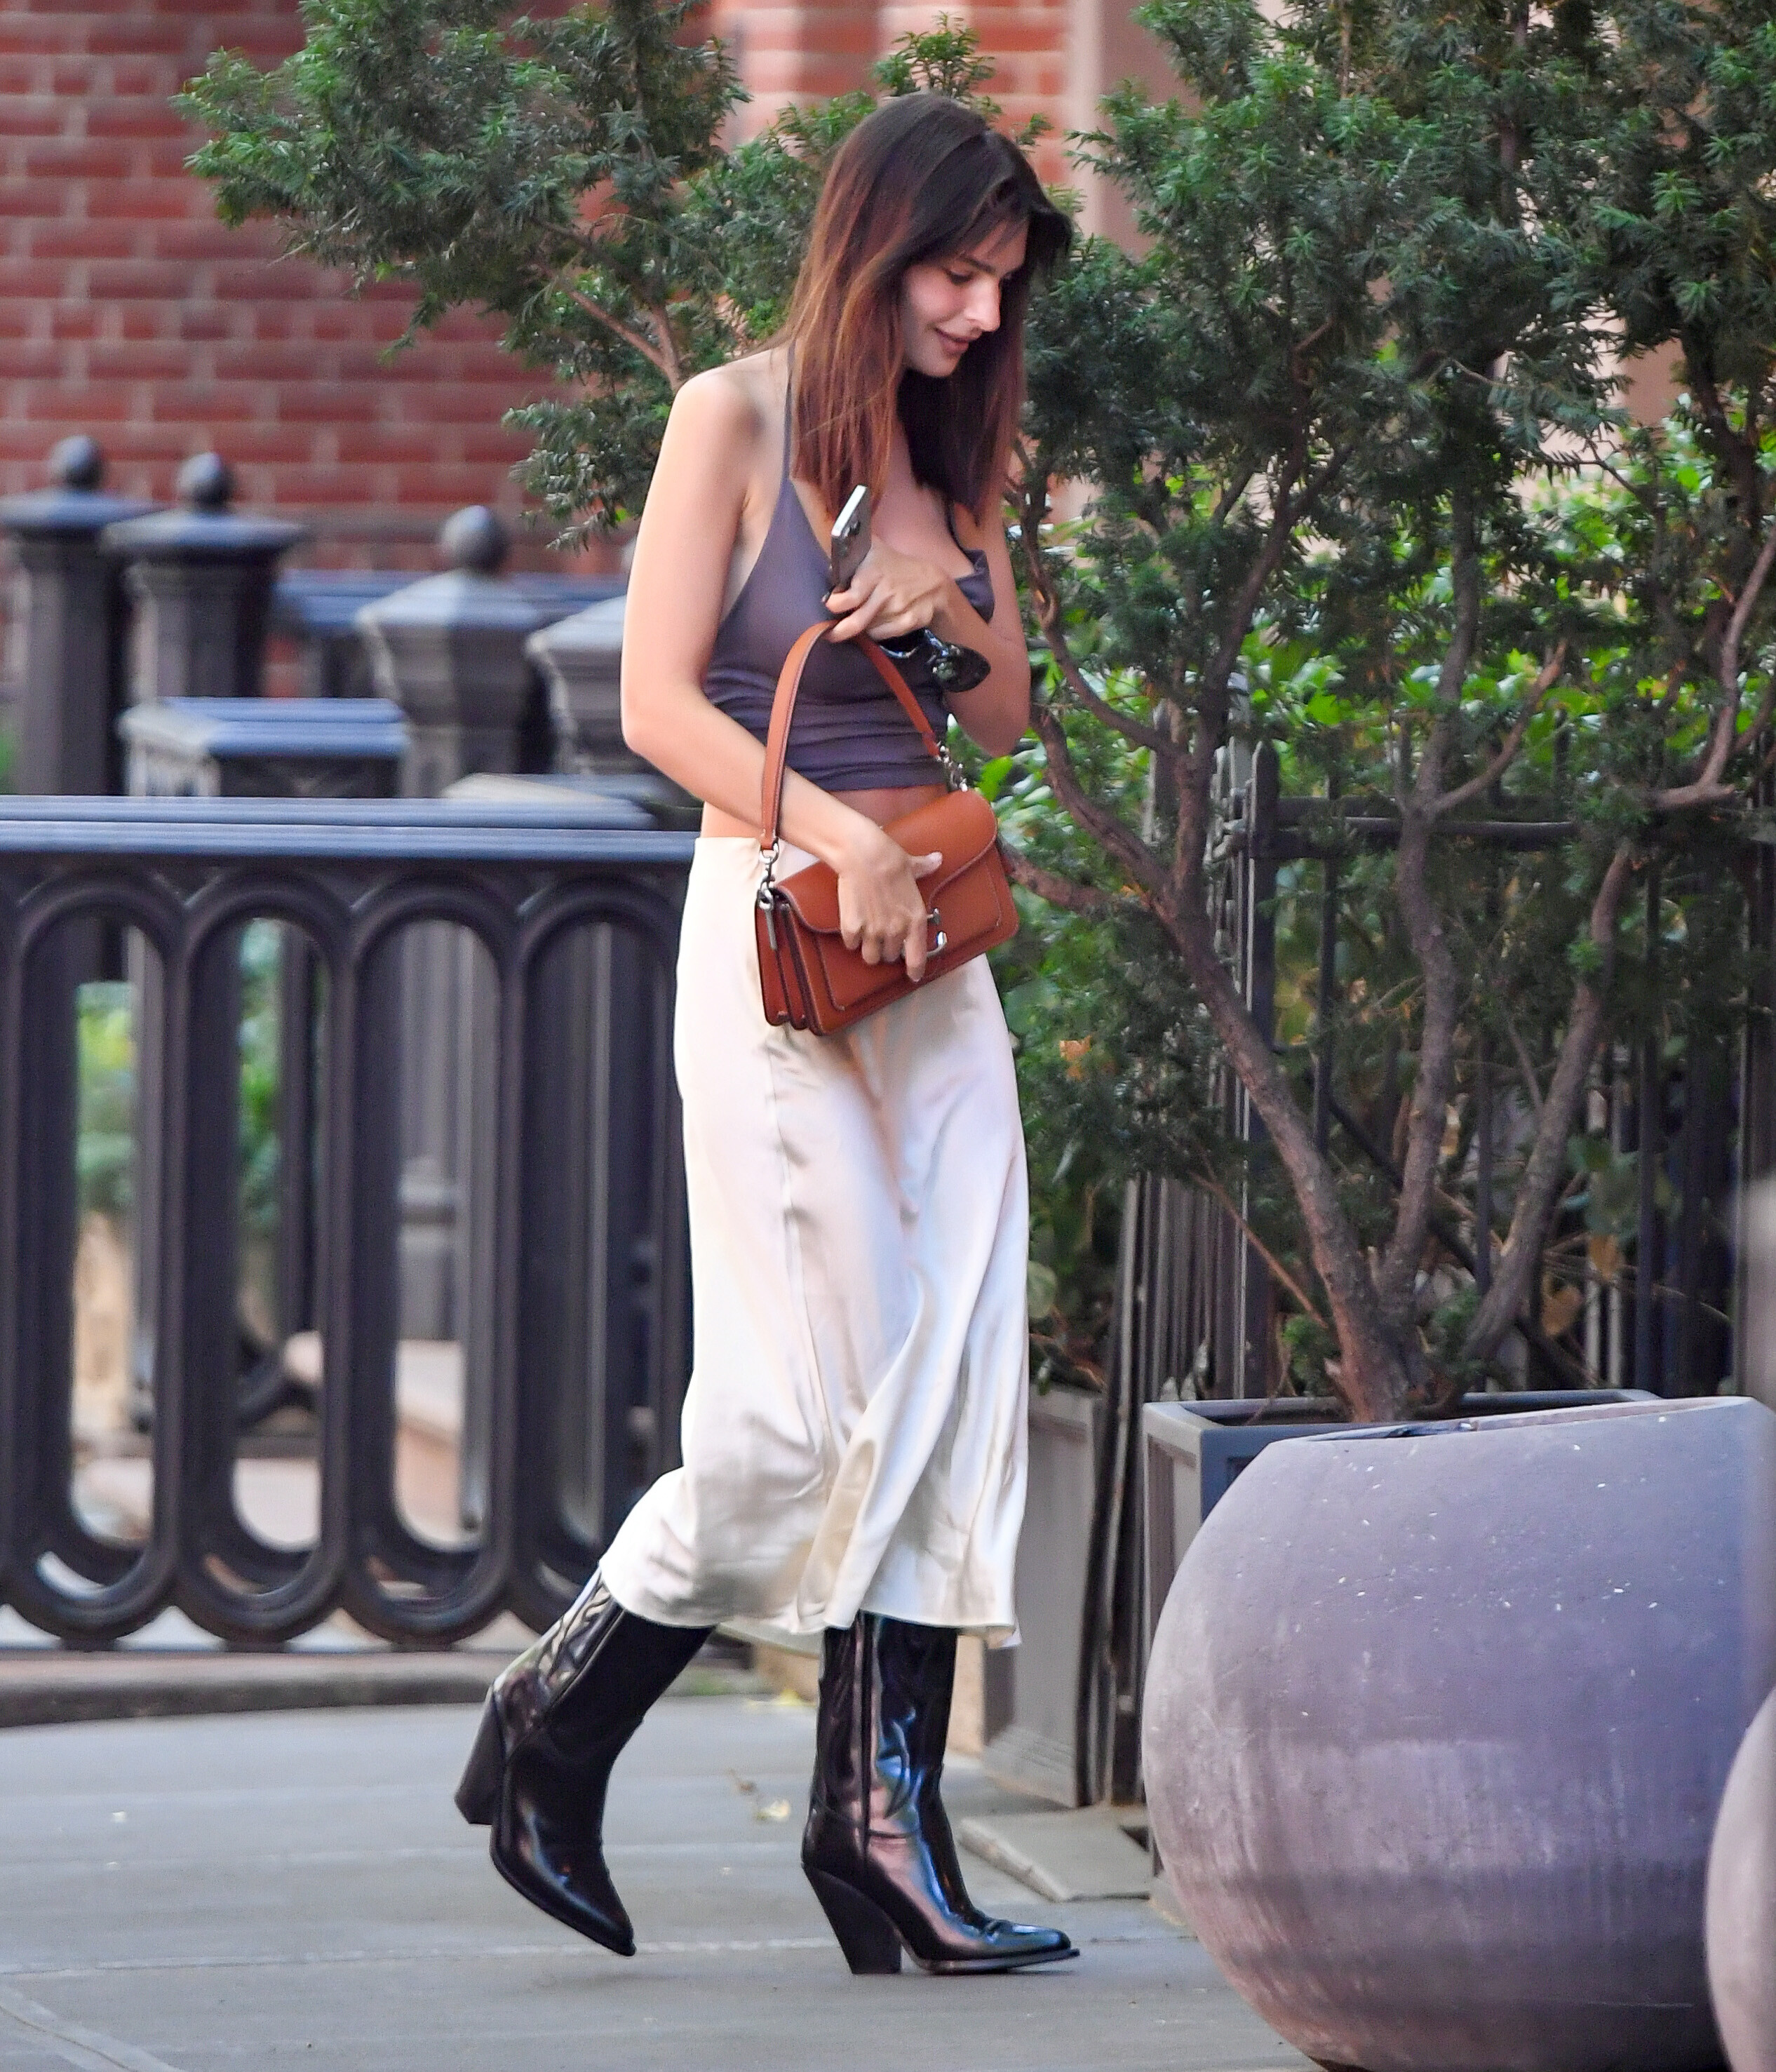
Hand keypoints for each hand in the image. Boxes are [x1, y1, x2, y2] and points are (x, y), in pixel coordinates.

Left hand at [825, 539, 951, 645]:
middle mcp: (886, 591)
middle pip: (857, 621)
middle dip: (840, 631)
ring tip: (856, 621)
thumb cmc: (895, 566)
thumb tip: (829, 549)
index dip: (836, 604)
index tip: (830, 605)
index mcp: (874, 572)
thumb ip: (852, 549)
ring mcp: (898, 609)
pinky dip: (874, 632)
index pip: (851, 596)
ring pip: (867, 629)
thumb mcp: (875, 549)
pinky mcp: (907, 623)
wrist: (933, 583)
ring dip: (859, 628)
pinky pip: (881, 635)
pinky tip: (874, 623)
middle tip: (829, 634)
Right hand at [833, 819, 944, 981]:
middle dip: (886, 949)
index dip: (915, 969)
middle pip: (890, 956)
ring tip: (867, 937)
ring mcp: (873, 931)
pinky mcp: (853, 928)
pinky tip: (853, 926)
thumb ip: (925, 869)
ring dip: (869, 949)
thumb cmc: (890, 859)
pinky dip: (852, 939)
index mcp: (915, 920)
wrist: (863, 855)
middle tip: (882, 937)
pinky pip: (852, 944)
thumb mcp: (912, 866)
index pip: (917, 957)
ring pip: (871, 957)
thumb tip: (937, 859)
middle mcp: (896, 930)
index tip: (913, 975)